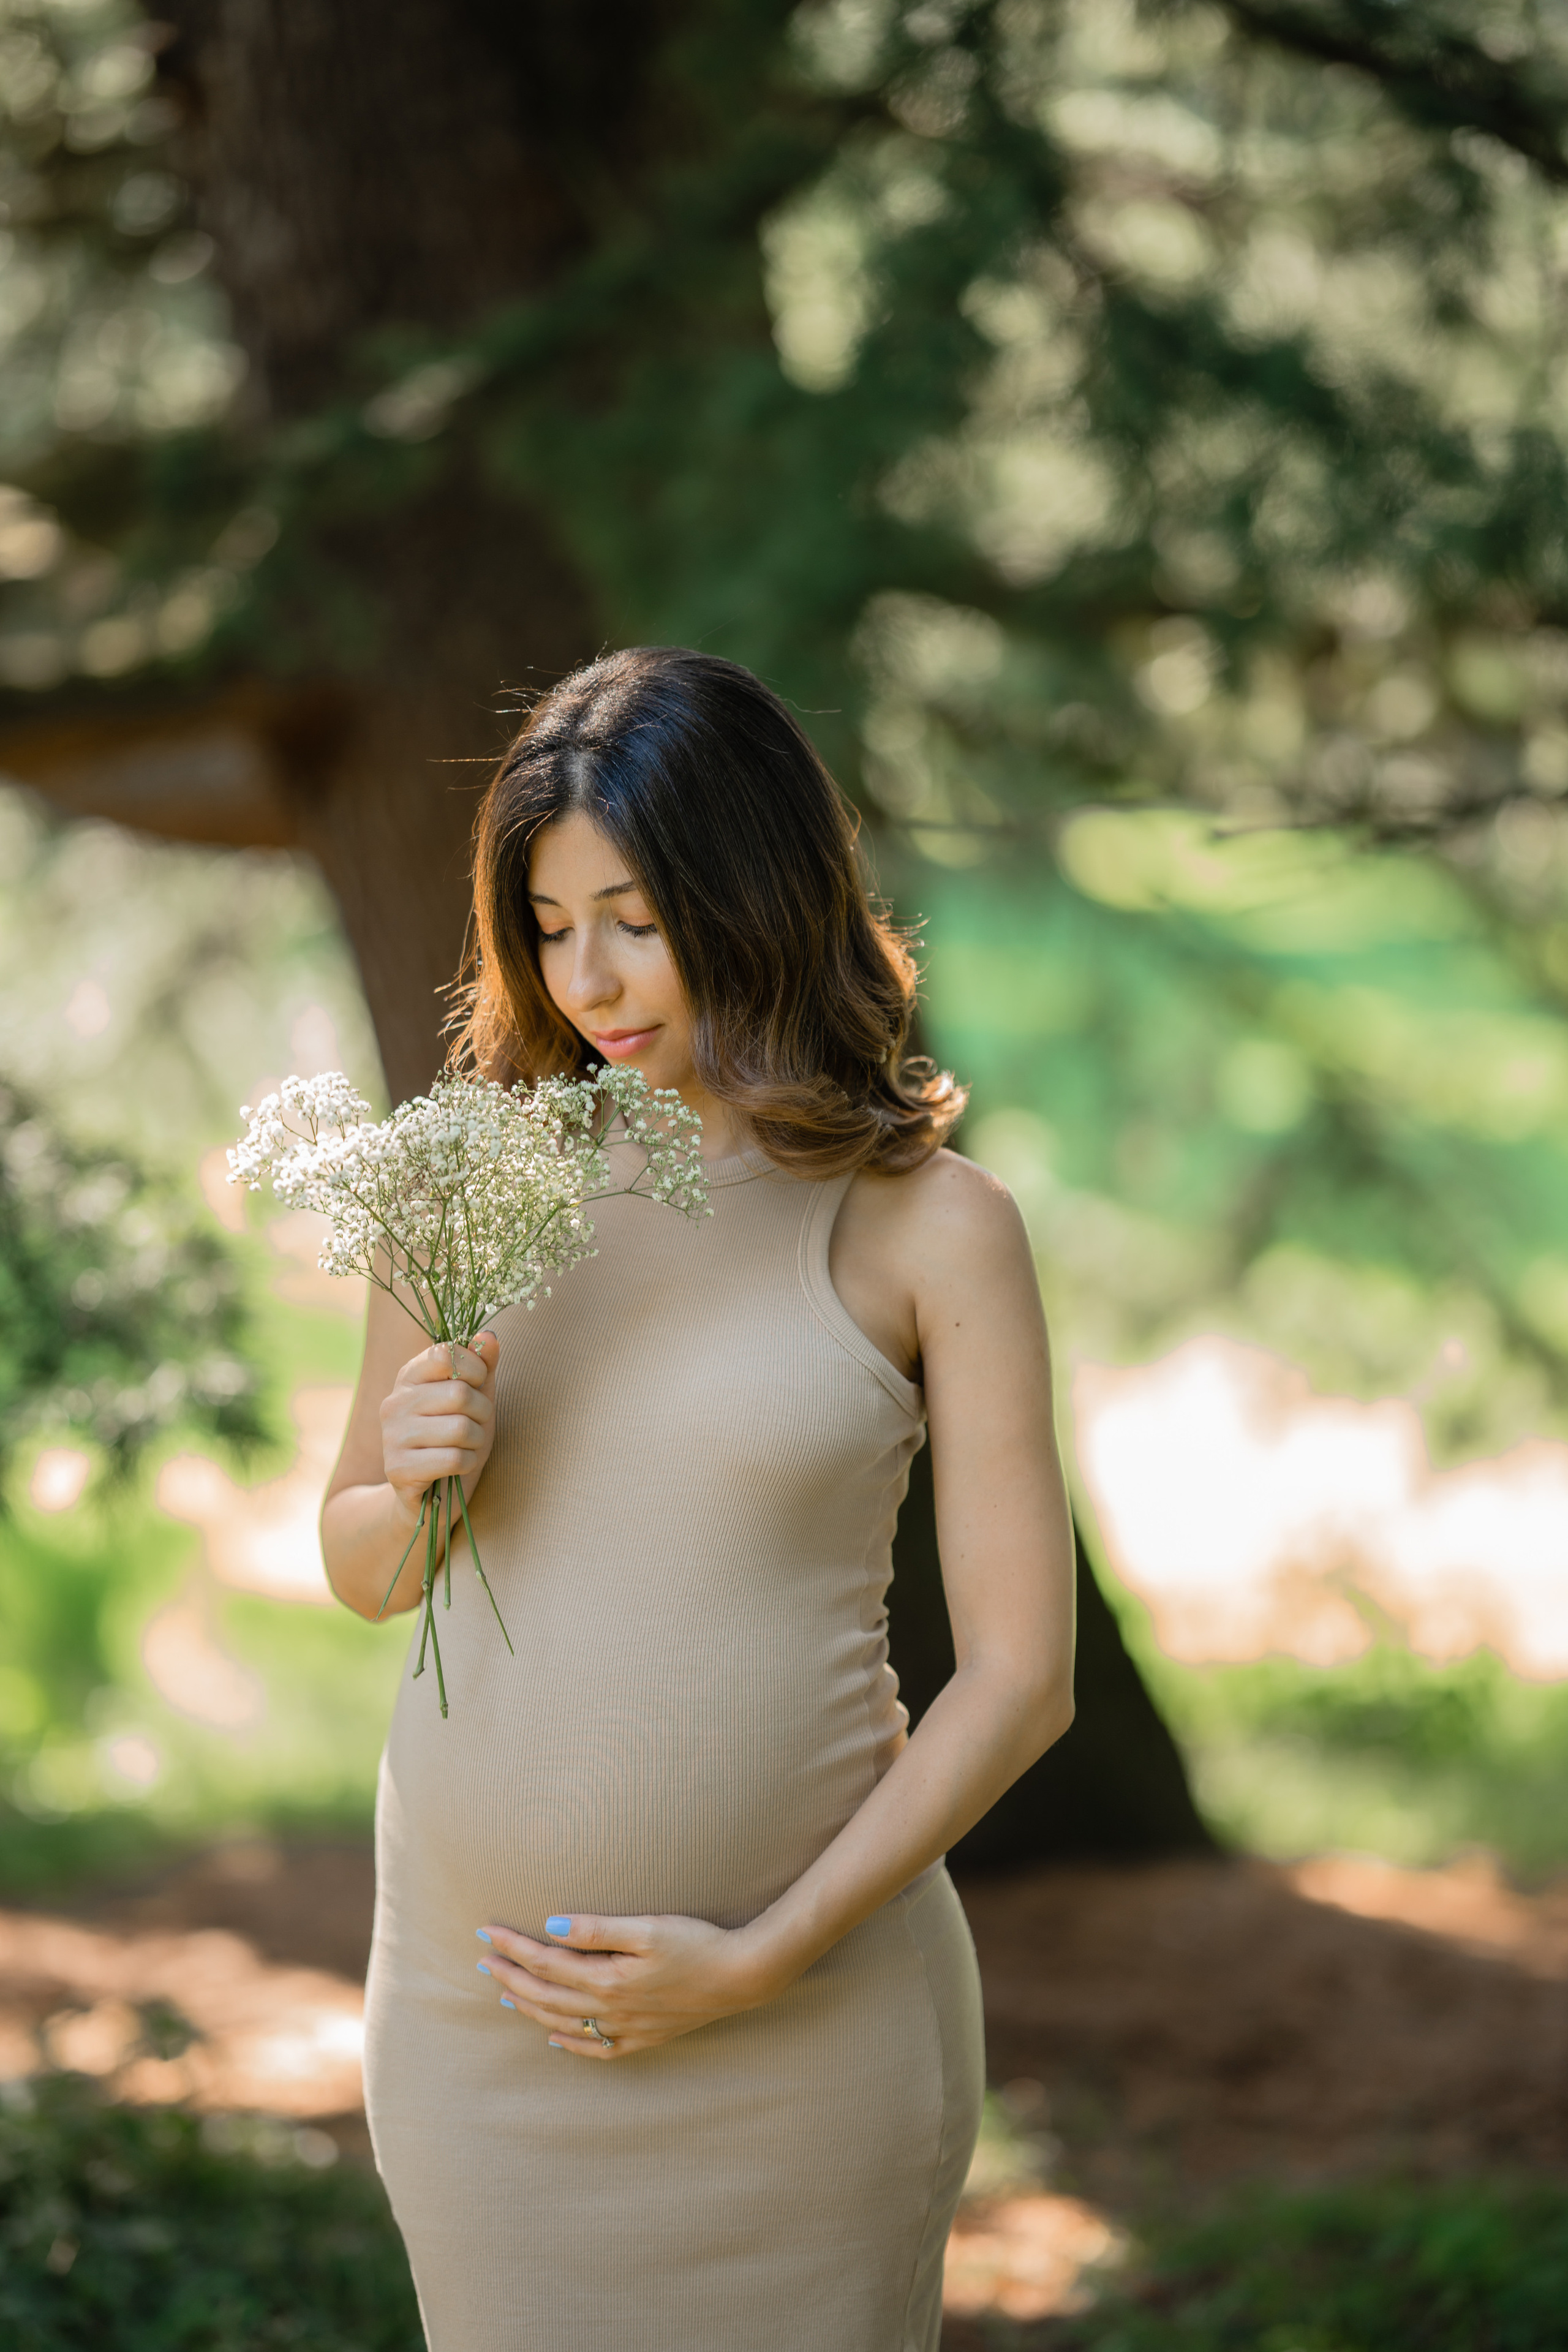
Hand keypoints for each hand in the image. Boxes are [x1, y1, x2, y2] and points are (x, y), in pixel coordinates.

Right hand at [380, 1333, 497, 1525]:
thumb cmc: (457, 1439)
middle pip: (459, 1393)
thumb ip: (483, 1365)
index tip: (479, 1385)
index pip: (445, 1353)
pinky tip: (458, 1467)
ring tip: (468, 1447)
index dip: (475, 1368)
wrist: (432, 1494)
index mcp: (409, 1376)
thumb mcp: (476, 1398)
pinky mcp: (397, 1468)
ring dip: (477, 1441)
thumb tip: (489, 1336)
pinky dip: (467, 1463)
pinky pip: (453, 1458)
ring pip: (460, 1428)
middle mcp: (394, 1402)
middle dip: (483, 1412)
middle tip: (477, 1425)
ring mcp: (391, 1436)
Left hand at [474, 1910, 777, 2060]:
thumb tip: (552, 1925)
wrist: (742, 1977)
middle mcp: (610, 2010)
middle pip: (546, 1996)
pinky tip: (554, 2038)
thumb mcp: (648, 1927)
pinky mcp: (643, 2038)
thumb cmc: (697, 1943)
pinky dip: (569, 2043)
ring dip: (530, 2008)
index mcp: (607, 1980)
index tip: (486, 1931)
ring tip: (505, 1993)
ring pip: (563, 2022)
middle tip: (483, 1961)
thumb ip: (598, 1928)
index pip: (546, 1962)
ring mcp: (626, 2029)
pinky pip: (595, 2048)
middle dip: (511, 1977)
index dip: (513, 1947)